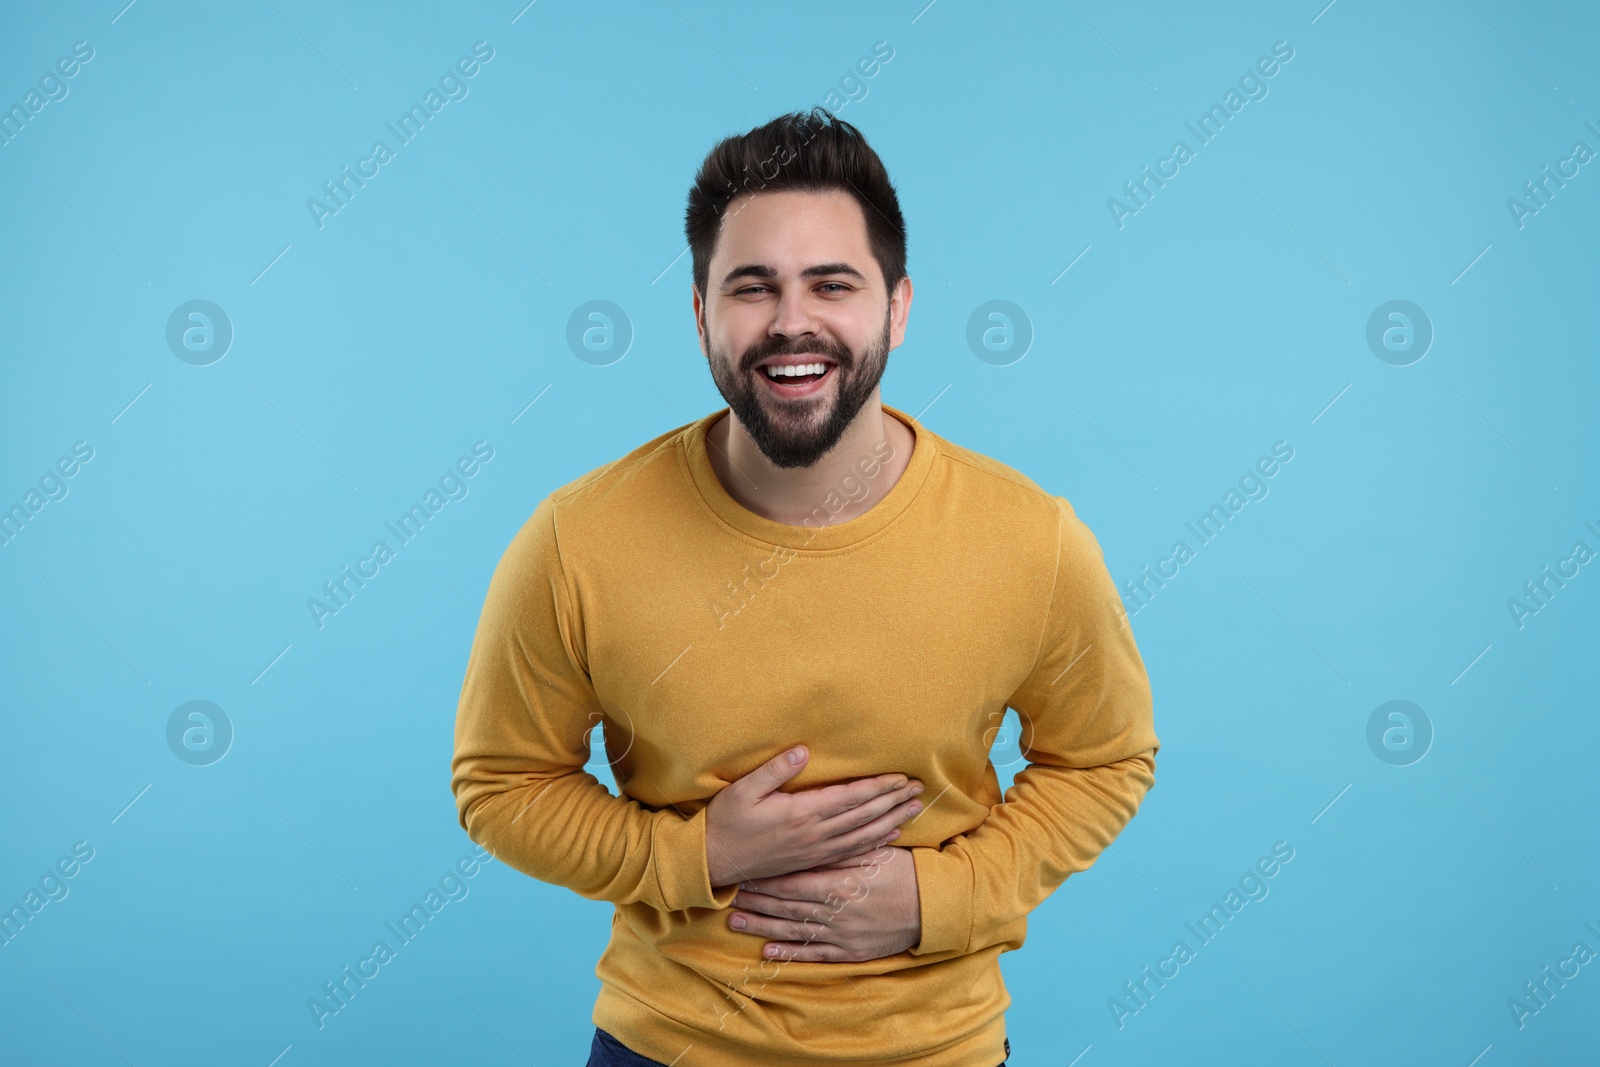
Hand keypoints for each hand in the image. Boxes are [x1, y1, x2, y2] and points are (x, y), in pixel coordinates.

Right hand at [704, 745, 923, 886]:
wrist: (714, 861)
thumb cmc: (726, 821)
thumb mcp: (743, 789)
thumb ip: (775, 770)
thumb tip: (803, 751)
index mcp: (801, 813)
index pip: (850, 798)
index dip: (878, 787)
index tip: (901, 777)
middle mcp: (814, 834)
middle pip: (863, 816)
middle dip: (893, 802)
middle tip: (920, 790)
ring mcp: (814, 851)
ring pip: (862, 836)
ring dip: (891, 822)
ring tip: (913, 811)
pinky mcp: (810, 861)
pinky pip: (850, 853)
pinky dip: (873, 844)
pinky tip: (889, 838)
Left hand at [727, 844, 921, 961]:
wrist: (933, 908)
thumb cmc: (903, 873)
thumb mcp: (872, 855)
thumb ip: (839, 851)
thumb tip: (810, 841)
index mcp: (839, 884)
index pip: (792, 882)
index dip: (765, 880)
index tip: (744, 874)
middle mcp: (835, 912)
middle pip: (786, 907)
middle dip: (756, 902)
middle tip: (730, 898)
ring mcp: (841, 935)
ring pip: (794, 931)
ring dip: (763, 927)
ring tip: (737, 922)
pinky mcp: (850, 952)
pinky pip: (814, 954)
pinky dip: (790, 953)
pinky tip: (768, 951)